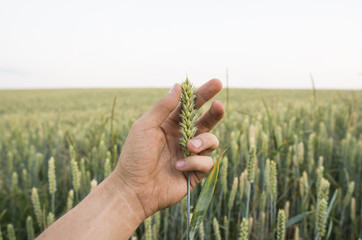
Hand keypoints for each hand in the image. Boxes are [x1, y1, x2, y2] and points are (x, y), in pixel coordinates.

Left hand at [115, 79, 224, 217]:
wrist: (133, 189)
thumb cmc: (135, 156)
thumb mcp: (145, 127)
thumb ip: (163, 107)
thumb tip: (178, 86)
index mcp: (170, 125)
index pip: (190, 106)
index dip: (203, 94)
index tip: (216, 84)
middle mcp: (183, 138)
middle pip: (206, 121)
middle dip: (215, 112)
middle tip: (219, 105)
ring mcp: (190, 155)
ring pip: (211, 140)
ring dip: (203, 141)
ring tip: (189, 146)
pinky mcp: (195, 172)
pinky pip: (207, 162)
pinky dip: (195, 162)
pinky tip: (179, 166)